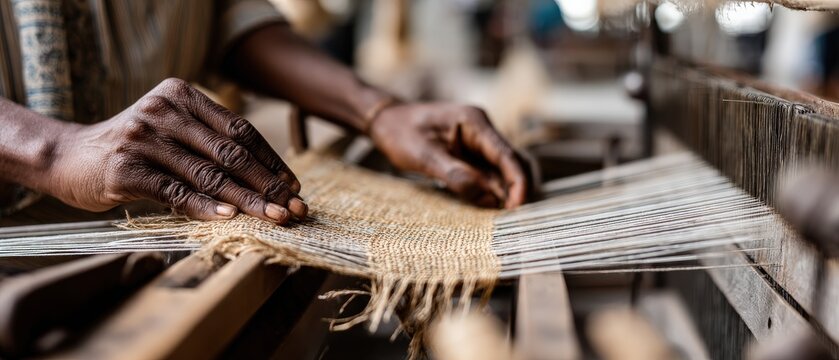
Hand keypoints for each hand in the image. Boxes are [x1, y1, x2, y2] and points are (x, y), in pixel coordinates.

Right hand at [46, 78, 305, 223]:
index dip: (271, 160)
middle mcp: (164, 110)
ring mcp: (144, 138)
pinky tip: (230, 217)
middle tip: (294, 208)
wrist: (67, 157)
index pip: (240, 129)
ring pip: (209, 173)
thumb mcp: (171, 132)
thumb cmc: (132, 149)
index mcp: (181, 95)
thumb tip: (269, 179)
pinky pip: (175, 191)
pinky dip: (205, 206)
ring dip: (248, 200)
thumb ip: (209, 144)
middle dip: (268, 183)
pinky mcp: (126, 168)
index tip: (294, 186)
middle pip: (230, 152)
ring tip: (275, 217)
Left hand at [368, 103, 527, 208]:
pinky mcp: (472, 154)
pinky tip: (489, 206)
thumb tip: (487, 198)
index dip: (517, 182)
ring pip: (505, 169)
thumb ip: (455, 175)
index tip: (516, 207)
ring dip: (506, 191)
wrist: (386, 121)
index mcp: (474, 123)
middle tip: (511, 217)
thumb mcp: (423, 156)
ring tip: (501, 215)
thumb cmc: (400, 133)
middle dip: (517, 188)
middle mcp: (482, 130)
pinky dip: (493, 190)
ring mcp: (479, 142)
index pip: (506, 154)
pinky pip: (490, 173)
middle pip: (514, 161)